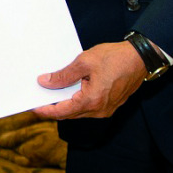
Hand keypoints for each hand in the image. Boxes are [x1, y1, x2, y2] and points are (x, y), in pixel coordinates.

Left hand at [32, 41, 147, 119]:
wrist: (140, 58)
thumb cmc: (115, 58)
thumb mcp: (84, 62)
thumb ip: (63, 75)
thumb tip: (45, 82)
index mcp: (92, 100)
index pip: (62, 112)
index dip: (45, 110)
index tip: (33, 107)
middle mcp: (99, 110)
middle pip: (70, 114)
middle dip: (54, 107)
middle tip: (39, 97)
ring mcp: (106, 109)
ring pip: (80, 111)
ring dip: (66, 104)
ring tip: (53, 92)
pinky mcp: (111, 105)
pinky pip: (89, 107)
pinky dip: (78, 101)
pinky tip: (71, 91)